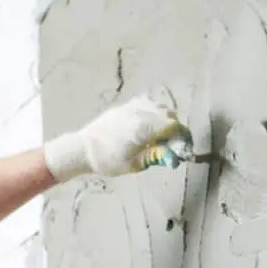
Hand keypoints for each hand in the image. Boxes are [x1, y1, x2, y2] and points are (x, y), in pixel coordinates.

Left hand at [43, 93, 186, 182]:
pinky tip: (149, 124)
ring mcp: (132, 106)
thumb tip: (174, 156)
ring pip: (159, 106)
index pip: (174, 126)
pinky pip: (148, 103)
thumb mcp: (133, 164)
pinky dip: (154, 112)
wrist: (83, 148)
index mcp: (143, 127)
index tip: (183, 148)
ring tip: (161, 135)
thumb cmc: (107, 160)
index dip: (182, 137)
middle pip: (169, 115)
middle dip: (175, 129)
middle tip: (173, 144)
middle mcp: (140, 112)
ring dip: (165, 119)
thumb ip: (155, 157)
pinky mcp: (126, 105)